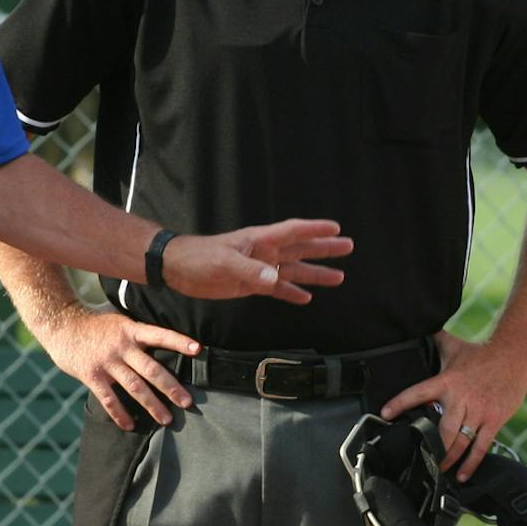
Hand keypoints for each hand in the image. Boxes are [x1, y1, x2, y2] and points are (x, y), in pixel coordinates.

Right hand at [33, 307, 199, 429]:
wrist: (60, 323)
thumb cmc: (95, 324)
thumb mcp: (119, 320)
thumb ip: (138, 333)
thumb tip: (163, 342)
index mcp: (131, 330)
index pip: (159, 334)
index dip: (178, 341)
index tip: (198, 349)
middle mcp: (121, 346)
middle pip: (151, 369)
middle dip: (171, 387)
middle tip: (187, 402)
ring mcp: (107, 361)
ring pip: (134, 387)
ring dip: (152, 405)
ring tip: (167, 419)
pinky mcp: (91, 375)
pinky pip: (108, 399)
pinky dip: (120, 414)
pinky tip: (130, 425)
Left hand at [163, 219, 352, 302]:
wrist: (178, 269)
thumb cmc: (200, 258)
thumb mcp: (226, 263)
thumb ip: (251, 270)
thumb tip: (275, 278)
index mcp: (260, 241)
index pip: (293, 231)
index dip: (314, 229)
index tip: (335, 227)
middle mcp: (264, 252)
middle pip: (301, 249)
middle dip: (324, 248)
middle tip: (348, 246)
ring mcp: (259, 268)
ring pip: (294, 270)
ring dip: (315, 274)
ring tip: (339, 277)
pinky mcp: (251, 283)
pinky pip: (278, 288)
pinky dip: (292, 292)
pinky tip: (306, 298)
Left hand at [379, 331, 526, 479]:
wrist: (515, 356)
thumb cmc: (482, 353)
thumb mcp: (455, 346)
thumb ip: (436, 340)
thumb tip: (419, 327)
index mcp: (447, 381)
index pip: (419, 392)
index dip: (401, 403)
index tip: (385, 414)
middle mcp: (461, 399)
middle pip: (442, 430)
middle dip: (430, 448)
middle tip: (419, 461)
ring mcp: (479, 412)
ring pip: (459, 442)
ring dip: (447, 459)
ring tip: (437, 471)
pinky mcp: (494, 420)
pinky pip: (481, 447)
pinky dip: (471, 463)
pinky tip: (463, 476)